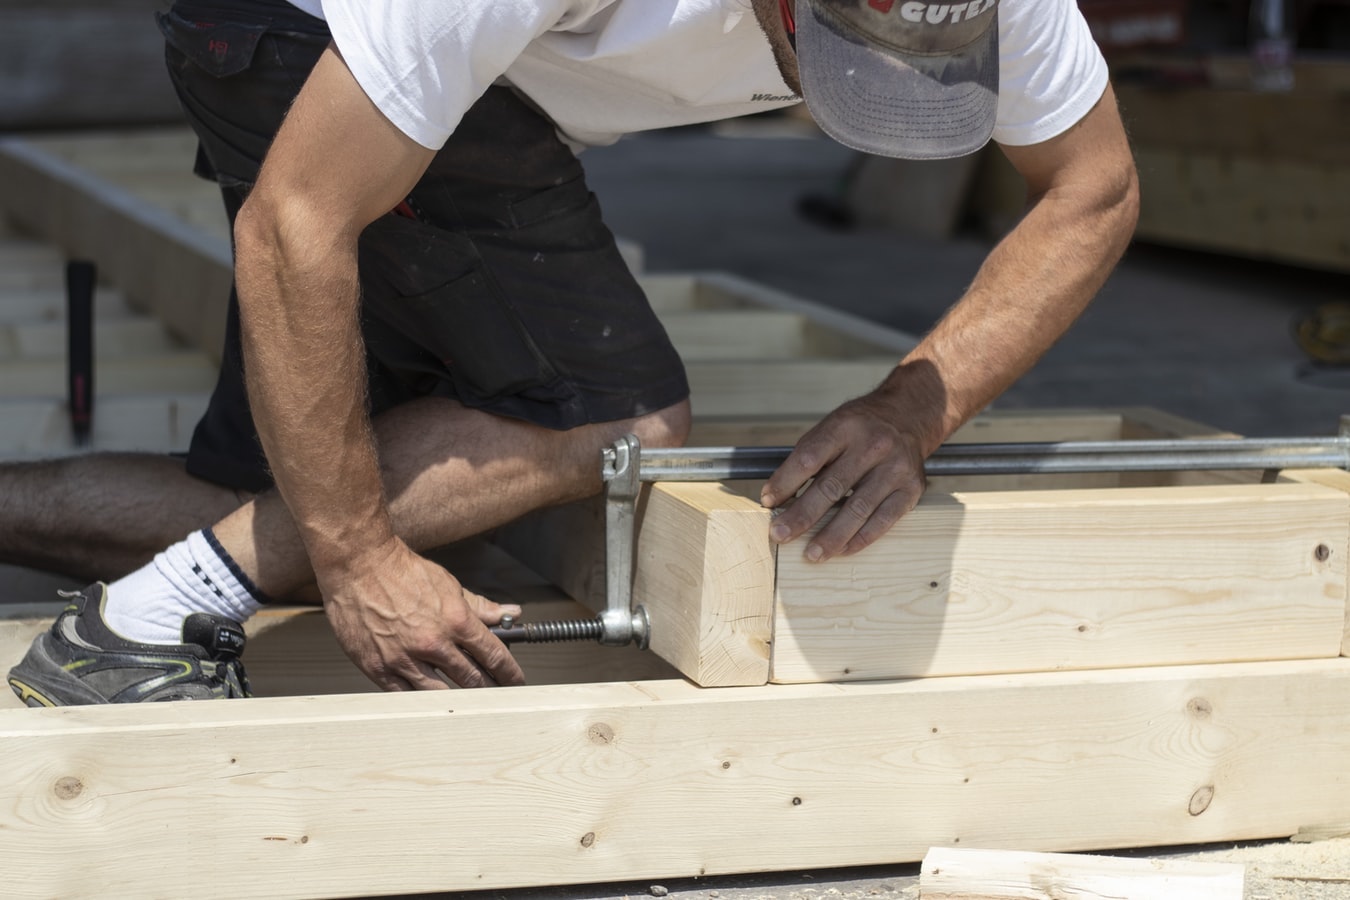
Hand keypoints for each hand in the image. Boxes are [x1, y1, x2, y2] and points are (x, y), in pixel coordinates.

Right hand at [319, 537, 524, 689]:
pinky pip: (406, 695)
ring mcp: (404, 659)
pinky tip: (430, 700)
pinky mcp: (379, 668)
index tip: (515, 680)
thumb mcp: (449, 585)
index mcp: (455, 621)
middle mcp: (432, 643)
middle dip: (489, 689)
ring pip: (441, 694)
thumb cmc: (401, 572)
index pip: (494, 655)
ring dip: (458, 699)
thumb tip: (509, 614)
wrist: (359, 566)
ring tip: (467, 700)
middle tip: (495, 693)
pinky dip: (421, 700)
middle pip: (472, 679)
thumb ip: (480, 606)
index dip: (509, 672)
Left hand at [760, 388, 927, 561]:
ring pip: (858, 509)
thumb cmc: (861, 427)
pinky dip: (860, 538)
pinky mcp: (911, 489)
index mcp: (845, 427)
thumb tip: (778, 498)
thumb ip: (807, 458)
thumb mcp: (832, 427)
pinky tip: (842, 550)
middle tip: (780, 535)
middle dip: (802, 515)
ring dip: (831, 536)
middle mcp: (873, 446)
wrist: (908, 416)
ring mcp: (895, 469)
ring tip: (812, 554)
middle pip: (831, 487)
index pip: (809, 458)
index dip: (785, 482)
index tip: (767, 502)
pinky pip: (883, 520)